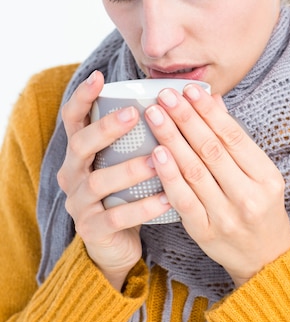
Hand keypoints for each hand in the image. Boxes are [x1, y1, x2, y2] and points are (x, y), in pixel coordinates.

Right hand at [57, 70, 171, 289]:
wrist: (117, 245)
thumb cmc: (128, 192)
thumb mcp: (128, 160)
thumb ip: (144, 134)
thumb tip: (184, 98)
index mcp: (80, 152)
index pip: (72, 118)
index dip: (82, 97)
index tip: (98, 76)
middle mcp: (72, 174)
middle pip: (80, 145)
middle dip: (105, 128)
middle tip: (133, 114)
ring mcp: (78, 203)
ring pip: (97, 182)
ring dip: (129, 168)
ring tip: (157, 158)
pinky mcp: (92, 230)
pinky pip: (115, 217)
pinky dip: (142, 207)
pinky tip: (166, 197)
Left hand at [145, 84, 289, 286]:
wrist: (265, 260)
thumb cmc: (261, 209)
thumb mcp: (260, 173)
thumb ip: (236, 139)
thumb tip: (214, 101)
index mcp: (266, 176)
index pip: (233, 136)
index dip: (209, 111)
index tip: (189, 90)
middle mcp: (248, 196)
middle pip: (211, 149)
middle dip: (186, 118)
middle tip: (165, 96)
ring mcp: (226, 216)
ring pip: (194, 171)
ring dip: (172, 139)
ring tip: (155, 115)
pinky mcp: (205, 232)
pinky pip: (183, 200)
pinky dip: (169, 175)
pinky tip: (156, 153)